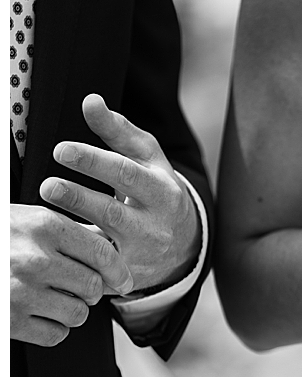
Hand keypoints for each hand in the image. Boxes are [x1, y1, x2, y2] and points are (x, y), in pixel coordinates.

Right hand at [10, 203, 133, 346]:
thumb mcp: (26, 221)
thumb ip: (66, 233)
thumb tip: (111, 251)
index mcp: (44, 226)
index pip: (104, 254)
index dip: (119, 271)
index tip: (123, 281)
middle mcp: (35, 259)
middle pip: (95, 287)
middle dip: (89, 291)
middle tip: (73, 286)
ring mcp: (22, 292)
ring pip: (79, 314)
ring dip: (70, 310)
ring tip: (50, 298)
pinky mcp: (10, 321)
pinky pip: (56, 334)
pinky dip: (51, 329)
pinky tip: (36, 315)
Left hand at [38, 94, 200, 291]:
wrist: (184, 243)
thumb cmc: (156, 189)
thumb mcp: (147, 158)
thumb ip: (117, 130)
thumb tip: (90, 101)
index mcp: (160, 189)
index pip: (126, 173)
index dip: (93, 162)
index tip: (61, 150)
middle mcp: (154, 224)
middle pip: (114, 212)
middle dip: (79, 199)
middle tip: (48, 186)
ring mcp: (141, 252)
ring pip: (104, 247)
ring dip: (72, 232)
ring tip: (42, 216)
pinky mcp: (127, 275)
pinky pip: (98, 270)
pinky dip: (76, 262)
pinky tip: (52, 250)